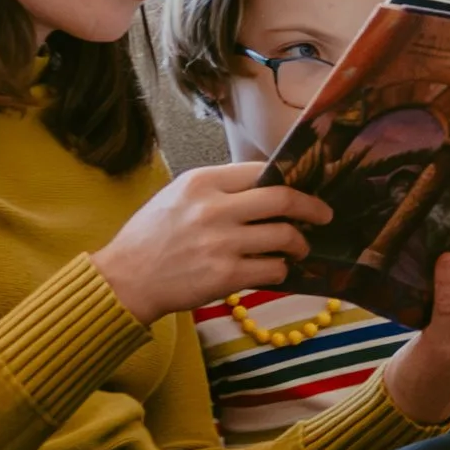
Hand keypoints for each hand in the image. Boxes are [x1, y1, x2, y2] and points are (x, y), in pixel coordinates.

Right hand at [94, 161, 329, 323]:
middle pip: (283, 199)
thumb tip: (262, 186)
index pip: (260, 170)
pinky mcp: (226, 276)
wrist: (126, 279)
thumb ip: (217, 189)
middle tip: (323, 214)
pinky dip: (281, 269)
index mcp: (202, 182)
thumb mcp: (177, 196)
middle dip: (312, 207)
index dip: (289, 178)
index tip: (303, 187)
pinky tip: (275, 269)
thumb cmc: (151, 237)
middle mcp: (214, 208)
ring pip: (284, 237)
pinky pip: (273, 269)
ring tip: (299, 248)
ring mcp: (222, 243)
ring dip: (299, 244)